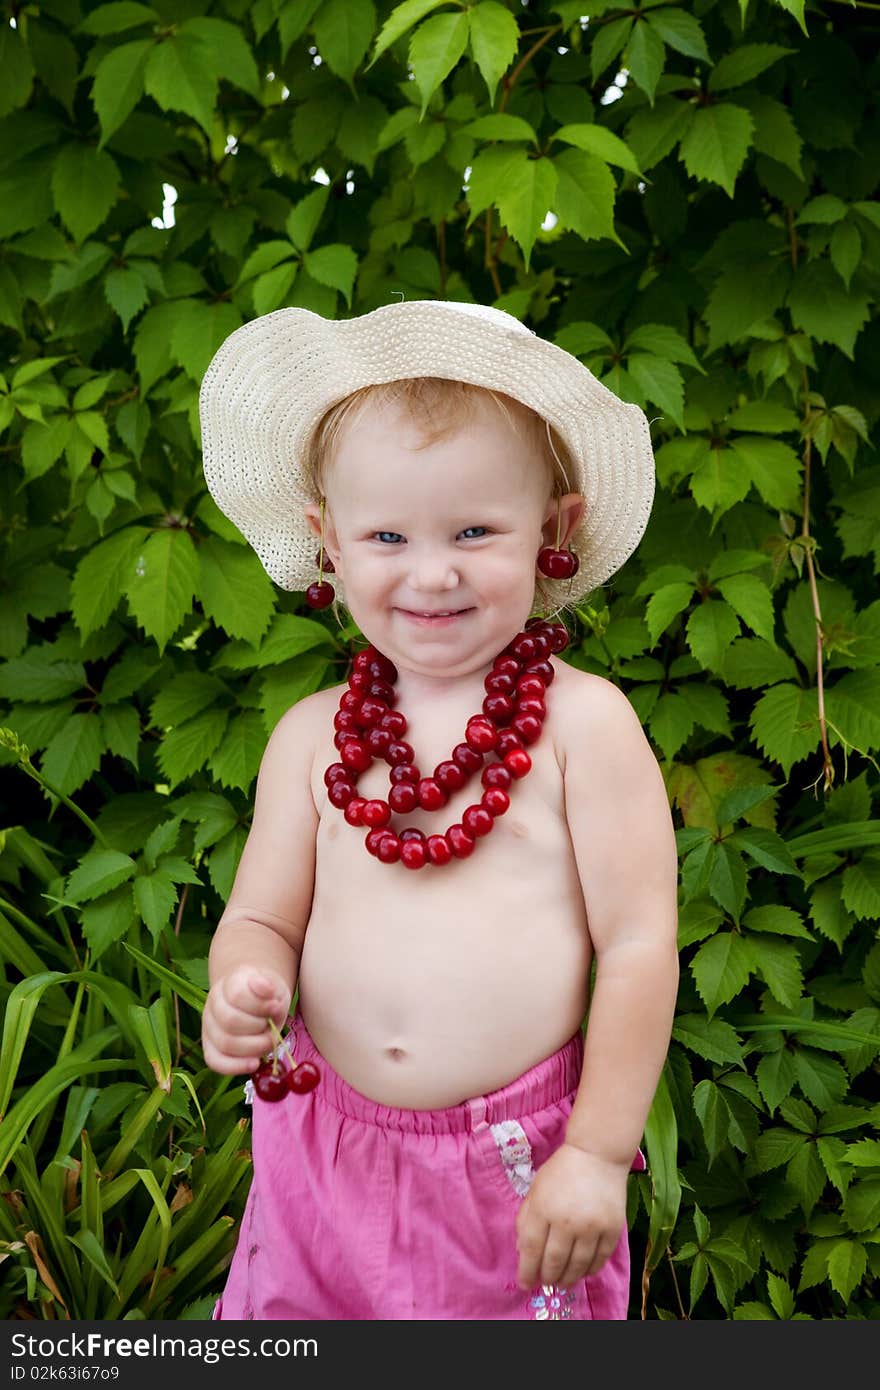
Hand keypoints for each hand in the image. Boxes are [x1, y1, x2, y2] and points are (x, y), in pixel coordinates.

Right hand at [202, 965, 291, 1075]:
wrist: (255, 1004)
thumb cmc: (266, 997)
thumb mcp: (273, 987)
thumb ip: (270, 988)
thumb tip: (267, 988)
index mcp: (228, 985)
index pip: (238, 994)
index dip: (260, 1005)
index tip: (277, 1007)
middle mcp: (213, 1006)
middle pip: (230, 1021)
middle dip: (258, 1028)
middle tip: (273, 1029)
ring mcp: (209, 1028)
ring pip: (224, 1043)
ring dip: (254, 1047)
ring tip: (269, 1042)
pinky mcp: (210, 1048)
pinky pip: (216, 1062)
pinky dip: (235, 1066)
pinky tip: (254, 1063)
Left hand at [515, 1143, 628, 1290]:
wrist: (597, 1156)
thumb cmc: (561, 1172)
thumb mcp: (536, 1190)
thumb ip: (526, 1220)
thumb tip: (523, 1253)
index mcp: (543, 1208)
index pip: (531, 1249)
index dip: (526, 1271)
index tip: (525, 1283)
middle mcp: (567, 1221)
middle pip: (554, 1262)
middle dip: (547, 1278)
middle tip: (546, 1283)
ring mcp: (592, 1227)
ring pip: (578, 1266)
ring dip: (568, 1279)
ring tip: (563, 1283)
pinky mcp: (612, 1229)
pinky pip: (599, 1260)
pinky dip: (589, 1271)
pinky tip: (582, 1272)